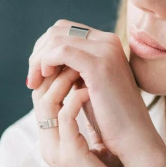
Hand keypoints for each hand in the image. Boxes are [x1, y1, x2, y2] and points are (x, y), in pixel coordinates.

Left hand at [27, 19, 164, 166]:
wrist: (133, 137)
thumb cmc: (110, 118)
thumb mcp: (88, 85)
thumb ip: (74, 69)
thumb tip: (46, 60)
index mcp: (107, 43)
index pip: (66, 30)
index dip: (46, 48)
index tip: (38, 72)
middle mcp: (108, 41)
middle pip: (58, 30)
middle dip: (39, 52)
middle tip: (32, 78)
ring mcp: (105, 50)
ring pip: (56, 39)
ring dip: (38, 59)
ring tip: (35, 82)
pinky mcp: (99, 65)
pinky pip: (60, 51)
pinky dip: (45, 62)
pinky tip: (43, 79)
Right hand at [32, 64, 137, 166]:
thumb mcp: (94, 148)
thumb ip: (87, 126)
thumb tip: (94, 99)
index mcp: (53, 141)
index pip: (43, 97)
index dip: (57, 75)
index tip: (79, 61)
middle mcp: (49, 145)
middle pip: (38, 94)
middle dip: (56, 71)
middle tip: (79, 57)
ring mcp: (57, 151)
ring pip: (47, 102)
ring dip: (64, 79)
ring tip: (85, 68)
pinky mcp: (71, 156)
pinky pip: (65, 117)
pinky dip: (76, 97)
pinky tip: (92, 88)